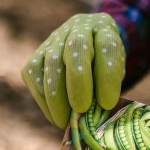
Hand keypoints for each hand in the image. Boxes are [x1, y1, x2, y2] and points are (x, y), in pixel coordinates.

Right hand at [21, 13, 125, 127]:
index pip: (107, 47)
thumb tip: (94, 117)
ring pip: (51, 63)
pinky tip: (55, 115)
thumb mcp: (116, 72)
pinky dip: (43, 99)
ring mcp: (55, 38)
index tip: (107, 103)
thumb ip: (108, 88)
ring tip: (65, 121)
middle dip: (78, 82)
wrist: (90, 45)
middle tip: (82, 110)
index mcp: (104, 29)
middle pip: (76, 49)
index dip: (107, 75)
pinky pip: (33, 74)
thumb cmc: (106, 65)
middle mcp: (79, 28)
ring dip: (57, 97)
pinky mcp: (36, 53)